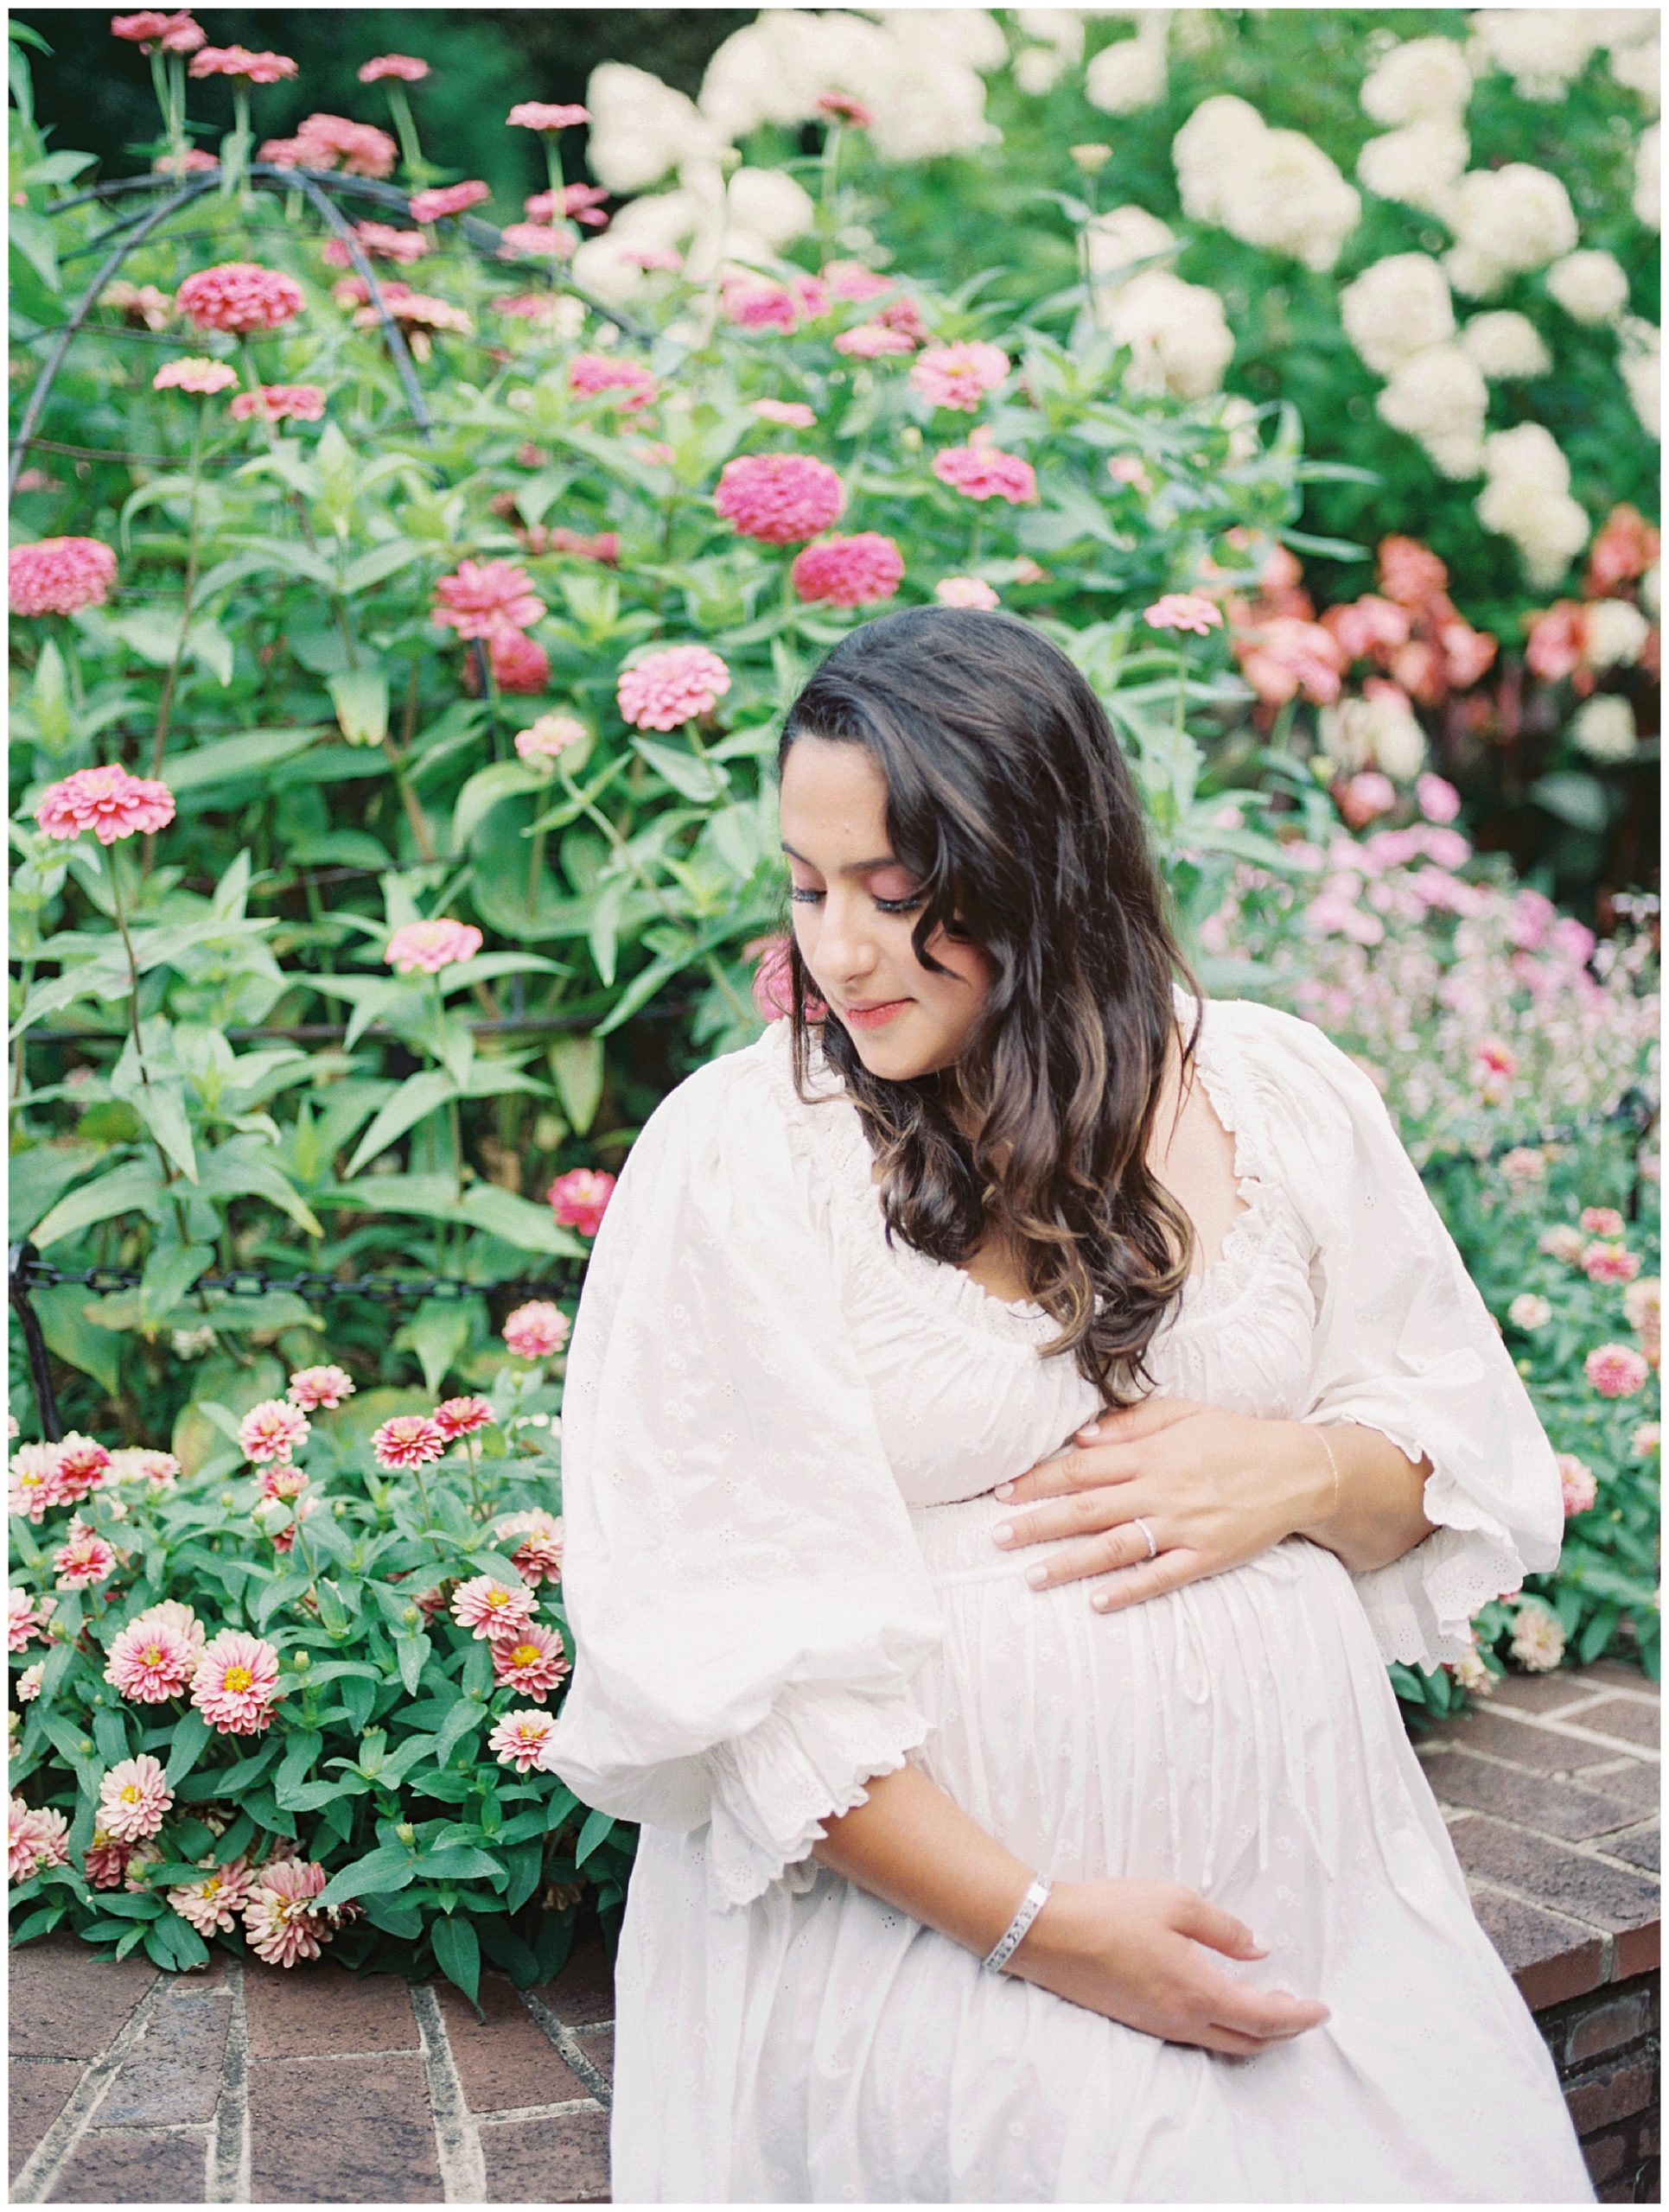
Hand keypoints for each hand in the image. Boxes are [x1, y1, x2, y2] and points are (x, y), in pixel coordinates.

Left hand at [991, 1397, 1328, 1611]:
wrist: (1297, 1470)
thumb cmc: (1235, 1437)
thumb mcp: (1184, 1413)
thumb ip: (1131, 1423)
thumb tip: (1082, 1437)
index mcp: (1151, 1454)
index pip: (1082, 1468)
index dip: (1039, 1481)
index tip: (1003, 1492)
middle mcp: (1161, 1490)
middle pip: (1088, 1509)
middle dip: (1038, 1523)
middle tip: (997, 1538)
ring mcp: (1183, 1527)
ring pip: (1116, 1546)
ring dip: (1070, 1563)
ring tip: (1032, 1577)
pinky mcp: (1206, 1556)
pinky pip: (1161, 1577)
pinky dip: (1128, 1590)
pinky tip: (1097, 1603)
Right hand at [1006, 1876, 1330, 2056]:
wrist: (1048, 1935)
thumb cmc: (1111, 1911)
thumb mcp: (1175, 1902)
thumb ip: (1224, 1929)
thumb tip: (1260, 1951)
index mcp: (1197, 1990)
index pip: (1265, 2018)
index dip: (1298, 2017)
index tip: (1322, 2010)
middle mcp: (1182, 2020)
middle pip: (1248, 2042)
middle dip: (1283, 2031)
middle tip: (1302, 2011)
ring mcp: (1159, 2027)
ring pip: (1223, 2043)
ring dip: (1253, 2032)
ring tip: (1270, 2007)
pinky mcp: (1140, 2023)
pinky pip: (1197, 2037)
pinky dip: (1224, 2028)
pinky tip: (1222, 2002)